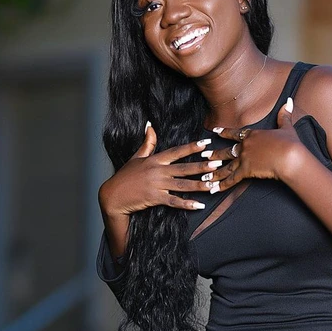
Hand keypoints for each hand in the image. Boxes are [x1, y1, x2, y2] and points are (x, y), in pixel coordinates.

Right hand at [99, 121, 237, 214]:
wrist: (112, 195)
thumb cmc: (124, 177)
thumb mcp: (136, 157)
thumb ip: (147, 143)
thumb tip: (149, 125)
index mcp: (155, 160)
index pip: (177, 151)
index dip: (192, 147)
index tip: (206, 143)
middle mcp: (157, 171)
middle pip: (184, 168)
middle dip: (202, 166)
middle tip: (218, 164)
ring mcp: (156, 184)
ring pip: (182, 184)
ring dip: (199, 185)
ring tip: (214, 185)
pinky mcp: (154, 198)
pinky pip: (174, 201)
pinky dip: (187, 204)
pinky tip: (199, 205)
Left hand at [205, 97, 299, 193]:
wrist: (289, 156)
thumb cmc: (290, 143)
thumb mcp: (287, 127)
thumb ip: (285, 115)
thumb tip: (289, 101)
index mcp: (252, 135)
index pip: (235, 133)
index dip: (224, 132)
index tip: (215, 131)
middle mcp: (245, 146)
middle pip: (227, 151)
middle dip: (214, 154)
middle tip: (203, 155)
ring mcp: (244, 158)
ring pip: (226, 166)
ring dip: (214, 172)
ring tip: (204, 176)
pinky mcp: (246, 170)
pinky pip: (232, 179)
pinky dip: (222, 185)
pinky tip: (213, 189)